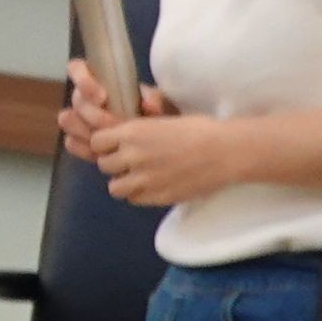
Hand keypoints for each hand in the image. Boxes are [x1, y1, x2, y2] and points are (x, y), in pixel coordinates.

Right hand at [57, 57, 174, 156]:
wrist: (154, 136)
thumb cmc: (151, 110)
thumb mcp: (158, 101)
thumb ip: (154, 99)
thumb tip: (149, 107)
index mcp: (99, 79)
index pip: (77, 69)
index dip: (83, 80)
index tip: (102, 96)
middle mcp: (86, 97)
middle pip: (77, 100)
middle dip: (93, 114)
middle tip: (113, 125)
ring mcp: (80, 118)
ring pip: (68, 120)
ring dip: (85, 130)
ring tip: (105, 140)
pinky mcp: (80, 139)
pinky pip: (71, 142)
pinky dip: (83, 148)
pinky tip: (98, 153)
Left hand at [81, 107, 238, 209]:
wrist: (224, 152)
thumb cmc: (199, 129)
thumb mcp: (161, 120)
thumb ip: (138, 131)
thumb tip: (122, 135)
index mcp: (132, 132)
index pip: (97, 142)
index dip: (105, 144)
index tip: (115, 145)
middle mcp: (133, 156)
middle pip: (103, 165)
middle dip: (114, 163)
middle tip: (129, 161)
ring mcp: (144, 179)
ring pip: (114, 187)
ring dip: (124, 182)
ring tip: (139, 177)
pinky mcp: (156, 197)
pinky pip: (134, 200)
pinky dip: (139, 194)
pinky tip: (152, 186)